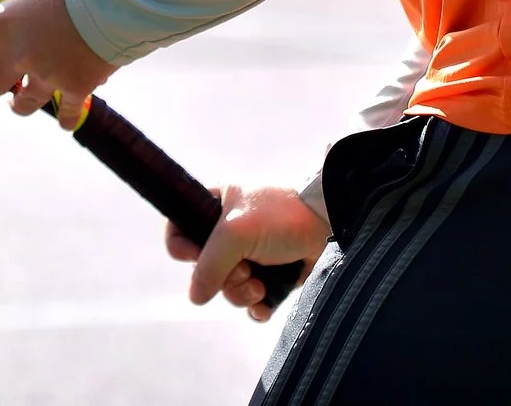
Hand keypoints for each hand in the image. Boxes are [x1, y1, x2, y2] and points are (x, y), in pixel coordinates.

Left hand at [0, 0, 115, 126]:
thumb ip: (22, 16)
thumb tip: (20, 30)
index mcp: (3, 24)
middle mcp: (18, 54)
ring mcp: (47, 75)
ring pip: (22, 105)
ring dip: (23, 100)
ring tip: (31, 92)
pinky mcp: (78, 88)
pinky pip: (67, 114)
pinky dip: (67, 116)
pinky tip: (68, 116)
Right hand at [165, 185, 328, 322]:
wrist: (330, 225)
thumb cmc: (281, 217)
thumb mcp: (236, 233)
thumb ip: (209, 264)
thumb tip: (196, 297)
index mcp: (218, 204)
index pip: (180, 226)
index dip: (181, 246)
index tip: (195, 255)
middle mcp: (231, 230)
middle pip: (204, 268)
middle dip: (222, 277)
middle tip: (242, 268)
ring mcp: (251, 254)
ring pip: (227, 287)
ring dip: (240, 292)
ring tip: (259, 284)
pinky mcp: (271, 275)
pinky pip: (251, 300)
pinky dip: (256, 306)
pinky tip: (265, 303)